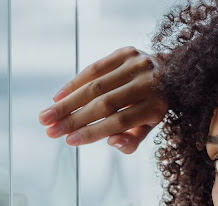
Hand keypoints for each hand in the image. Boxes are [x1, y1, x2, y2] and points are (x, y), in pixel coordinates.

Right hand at [38, 47, 168, 154]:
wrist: (170, 72)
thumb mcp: (149, 128)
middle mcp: (148, 83)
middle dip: (74, 118)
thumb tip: (112, 141)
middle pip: (105, 103)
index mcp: (156, 106)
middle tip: (50, 130)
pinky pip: (95, 67)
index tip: (69, 140)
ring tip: (46, 117)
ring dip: (68, 102)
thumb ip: (132, 140)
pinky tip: (58, 98)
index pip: (120, 121)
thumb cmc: (154, 107)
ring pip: (96, 85)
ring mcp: (136, 64)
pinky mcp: (126, 52)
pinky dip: (75, 83)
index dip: (93, 131)